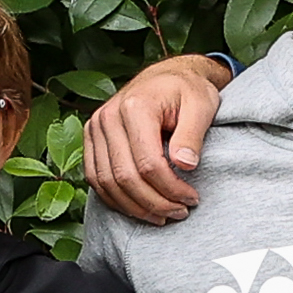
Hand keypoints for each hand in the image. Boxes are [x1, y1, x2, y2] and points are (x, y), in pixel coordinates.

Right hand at [80, 54, 230, 225]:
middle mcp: (108, 117)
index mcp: (135, 106)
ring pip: (106, 183)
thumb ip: (192, 135)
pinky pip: (95, 179)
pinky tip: (139, 207)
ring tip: (162, 215)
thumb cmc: (186, 90)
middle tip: (179, 212)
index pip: (147, 163)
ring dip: (134, 207)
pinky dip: (115, 199)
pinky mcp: (91, 139)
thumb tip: (185, 165)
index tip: (191, 199)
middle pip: (124, 177)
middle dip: (154, 202)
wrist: (166, 77)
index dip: (170, 188)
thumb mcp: (201, 106)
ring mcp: (95, 128)